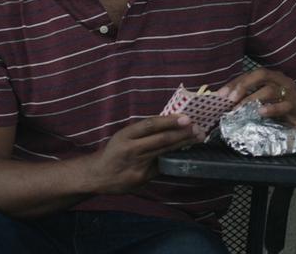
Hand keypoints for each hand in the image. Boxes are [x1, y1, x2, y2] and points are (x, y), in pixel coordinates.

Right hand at [85, 115, 202, 194]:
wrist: (97, 175)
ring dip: (182, 144)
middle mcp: (131, 149)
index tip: (186, 118)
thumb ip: (143, 131)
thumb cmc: (114, 151)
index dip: (169, 121)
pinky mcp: (142, 177)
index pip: (150, 125)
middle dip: (182, 134)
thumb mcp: (124, 136)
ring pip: (164, 152)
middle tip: (198, 129)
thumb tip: (171, 122)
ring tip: (197, 138)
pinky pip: (161, 165)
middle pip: (161, 139)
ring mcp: (137, 164)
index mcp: (125, 134)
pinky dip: (174, 158)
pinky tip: (186, 153)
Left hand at [217, 68, 295, 133]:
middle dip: (243, 85)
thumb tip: (224, 102)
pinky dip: (272, 109)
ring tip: (240, 109)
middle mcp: (281, 81)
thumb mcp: (264, 103)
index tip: (221, 94)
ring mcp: (290, 93)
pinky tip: (261, 112)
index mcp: (272, 77)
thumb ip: (248, 99)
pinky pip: (284, 106)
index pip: (250, 74)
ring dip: (252, 99)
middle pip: (261, 74)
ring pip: (270, 90)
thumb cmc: (281, 112)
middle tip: (230, 99)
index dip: (235, 82)